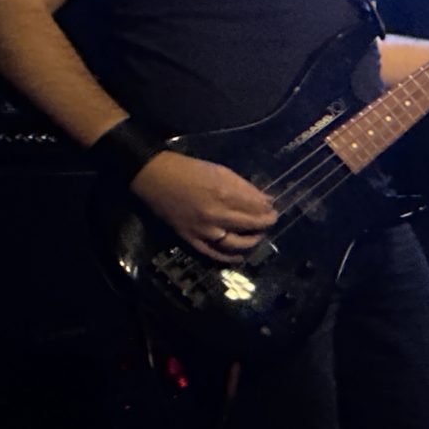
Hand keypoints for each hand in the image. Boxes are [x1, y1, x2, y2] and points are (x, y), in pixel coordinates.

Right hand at [130, 151, 279, 262]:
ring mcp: (203, 230)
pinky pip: (213, 253)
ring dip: (251, 241)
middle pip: (249, 225)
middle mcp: (216, 215)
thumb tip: (266, 199)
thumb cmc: (188, 170)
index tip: (273, 208)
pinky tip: (240, 256)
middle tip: (271, 221)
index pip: (256, 208)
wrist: (154, 178)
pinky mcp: (190, 239)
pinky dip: (228, 257)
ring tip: (258, 236)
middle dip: (265, 223)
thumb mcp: (220, 171)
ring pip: (235, 243)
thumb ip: (244, 187)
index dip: (268, 209)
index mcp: (224, 194)